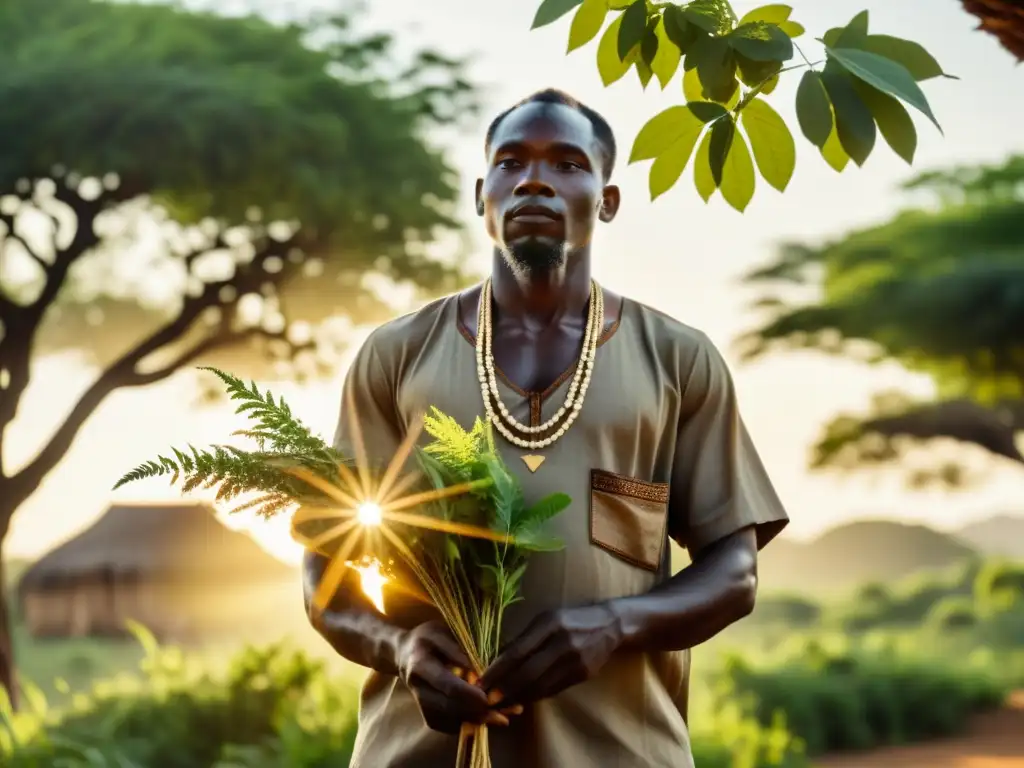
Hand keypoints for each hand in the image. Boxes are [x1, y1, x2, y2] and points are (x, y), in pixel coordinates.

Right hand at [395, 621, 509, 733]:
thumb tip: (480, 669)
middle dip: (476, 712)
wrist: (403, 652)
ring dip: (475, 721)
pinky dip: (467, 723)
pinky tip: (486, 718)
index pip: (446, 684)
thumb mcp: (442, 632)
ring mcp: (420, 703)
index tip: (488, 697)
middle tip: (502, 715)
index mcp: (420, 664)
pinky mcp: (426, 714)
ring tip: (501, 718)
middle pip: (448, 706)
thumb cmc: (427, 638)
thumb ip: (459, 649)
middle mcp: (417, 688)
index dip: (468, 693)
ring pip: (448, 720)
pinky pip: (446, 725)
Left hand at [478, 604, 622, 707]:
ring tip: (500, 703)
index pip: (518, 651)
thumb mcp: (547, 618)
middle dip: (504, 689)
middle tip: (487, 699)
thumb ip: (525, 638)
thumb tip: (497, 659)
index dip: (498, 670)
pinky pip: (553, 690)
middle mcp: (563, 643)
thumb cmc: (572, 618)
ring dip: (517, 697)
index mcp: (550, 624)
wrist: (612, 624)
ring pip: (540, 686)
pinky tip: (522, 699)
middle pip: (528, 673)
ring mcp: (575, 661)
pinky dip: (535, 696)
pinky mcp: (583, 675)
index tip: (481, 682)